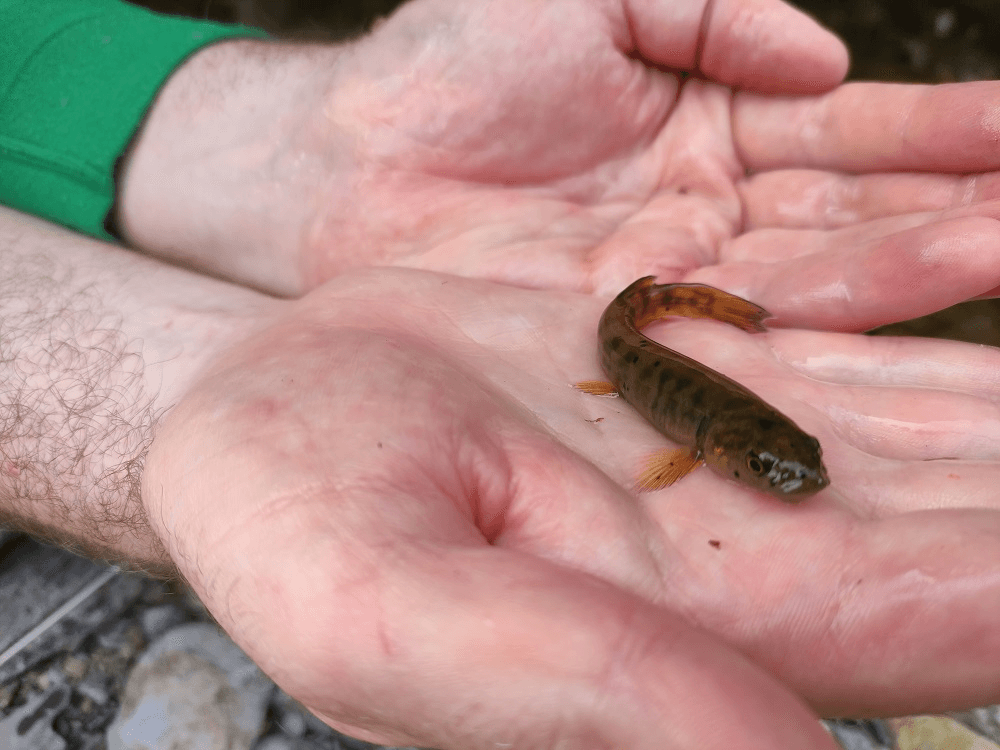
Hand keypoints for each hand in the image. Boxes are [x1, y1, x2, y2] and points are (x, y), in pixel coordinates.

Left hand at [118, 0, 999, 330]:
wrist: (343, 164)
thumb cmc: (447, 63)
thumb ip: (712, 12)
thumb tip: (829, 61)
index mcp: (710, 119)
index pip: (849, 132)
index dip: (941, 131)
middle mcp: (710, 206)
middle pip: (855, 210)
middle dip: (957, 208)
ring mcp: (678, 277)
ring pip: (817, 275)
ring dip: (916, 264)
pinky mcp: (636, 335)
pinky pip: (744, 329)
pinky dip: (826, 325)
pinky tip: (907, 315)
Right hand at [143, 268, 999, 749]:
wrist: (243, 415)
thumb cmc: (284, 522)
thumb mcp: (400, 623)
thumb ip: (598, 695)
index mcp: (689, 628)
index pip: (937, 617)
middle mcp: (726, 542)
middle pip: (961, 513)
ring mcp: (702, 438)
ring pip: (911, 408)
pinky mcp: (667, 350)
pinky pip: (825, 318)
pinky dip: (914, 282)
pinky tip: (976, 246)